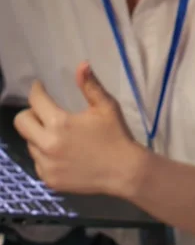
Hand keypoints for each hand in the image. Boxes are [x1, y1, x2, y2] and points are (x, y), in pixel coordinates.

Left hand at [13, 62, 144, 196]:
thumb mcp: (106, 107)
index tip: (41, 87)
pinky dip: (46, 155)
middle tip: (44, 112)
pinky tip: (63, 153)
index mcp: (60, 123)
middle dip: (30, 113)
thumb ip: (90, 86)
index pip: (36, 100)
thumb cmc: (116, 136)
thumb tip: (82, 64)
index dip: (37, 90)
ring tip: (59, 135)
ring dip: (39, 135)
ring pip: (29, 143)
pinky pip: (38, 162)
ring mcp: (47, 165)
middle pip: (21, 122)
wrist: (124, 172)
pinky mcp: (49, 180)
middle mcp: (48, 144)